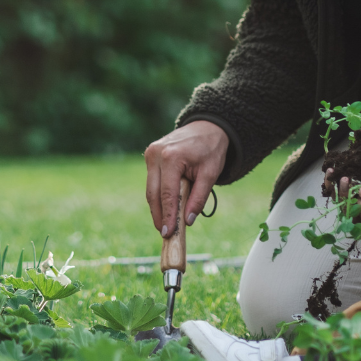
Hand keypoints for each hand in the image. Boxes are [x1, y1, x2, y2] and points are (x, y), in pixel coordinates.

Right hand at [144, 120, 227, 238]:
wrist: (207, 127)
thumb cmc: (211, 149)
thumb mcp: (210, 174)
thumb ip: (198, 198)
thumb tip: (187, 221)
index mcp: (171, 157)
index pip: (167, 193)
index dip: (167, 215)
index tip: (168, 232)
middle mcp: (156, 154)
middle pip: (154, 193)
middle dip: (159, 215)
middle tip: (165, 233)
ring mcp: (150, 153)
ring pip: (151, 188)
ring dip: (157, 207)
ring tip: (165, 224)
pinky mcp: (150, 155)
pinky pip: (152, 181)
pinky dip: (158, 195)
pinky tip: (164, 208)